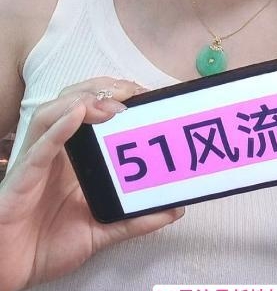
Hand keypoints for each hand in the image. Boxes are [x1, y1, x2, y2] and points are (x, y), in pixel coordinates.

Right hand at [0, 78, 184, 290]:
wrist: (13, 270)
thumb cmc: (49, 244)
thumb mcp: (102, 230)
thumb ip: (136, 219)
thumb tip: (176, 210)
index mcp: (73, 155)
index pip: (92, 109)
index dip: (115, 95)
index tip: (144, 93)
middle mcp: (54, 149)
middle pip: (72, 99)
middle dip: (102, 89)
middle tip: (132, 91)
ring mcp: (37, 160)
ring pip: (52, 112)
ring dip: (83, 101)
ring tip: (111, 104)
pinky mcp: (23, 177)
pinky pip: (39, 146)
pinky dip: (58, 127)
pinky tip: (76, 116)